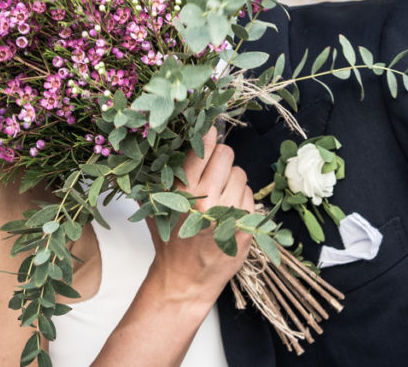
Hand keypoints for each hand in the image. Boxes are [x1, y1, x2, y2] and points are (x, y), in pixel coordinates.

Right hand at [144, 127, 253, 306]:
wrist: (184, 280)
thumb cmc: (170, 240)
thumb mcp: (157, 206)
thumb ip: (161, 175)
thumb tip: (168, 140)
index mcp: (180, 192)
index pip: (202, 149)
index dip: (207, 135)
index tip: (209, 128)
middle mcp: (205, 200)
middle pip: (226, 155)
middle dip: (221, 158)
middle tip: (214, 170)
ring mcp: (227, 214)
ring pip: (240, 174)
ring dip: (232, 180)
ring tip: (220, 195)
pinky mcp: (244, 227)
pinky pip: (250, 196)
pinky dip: (241, 199)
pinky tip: (229, 212)